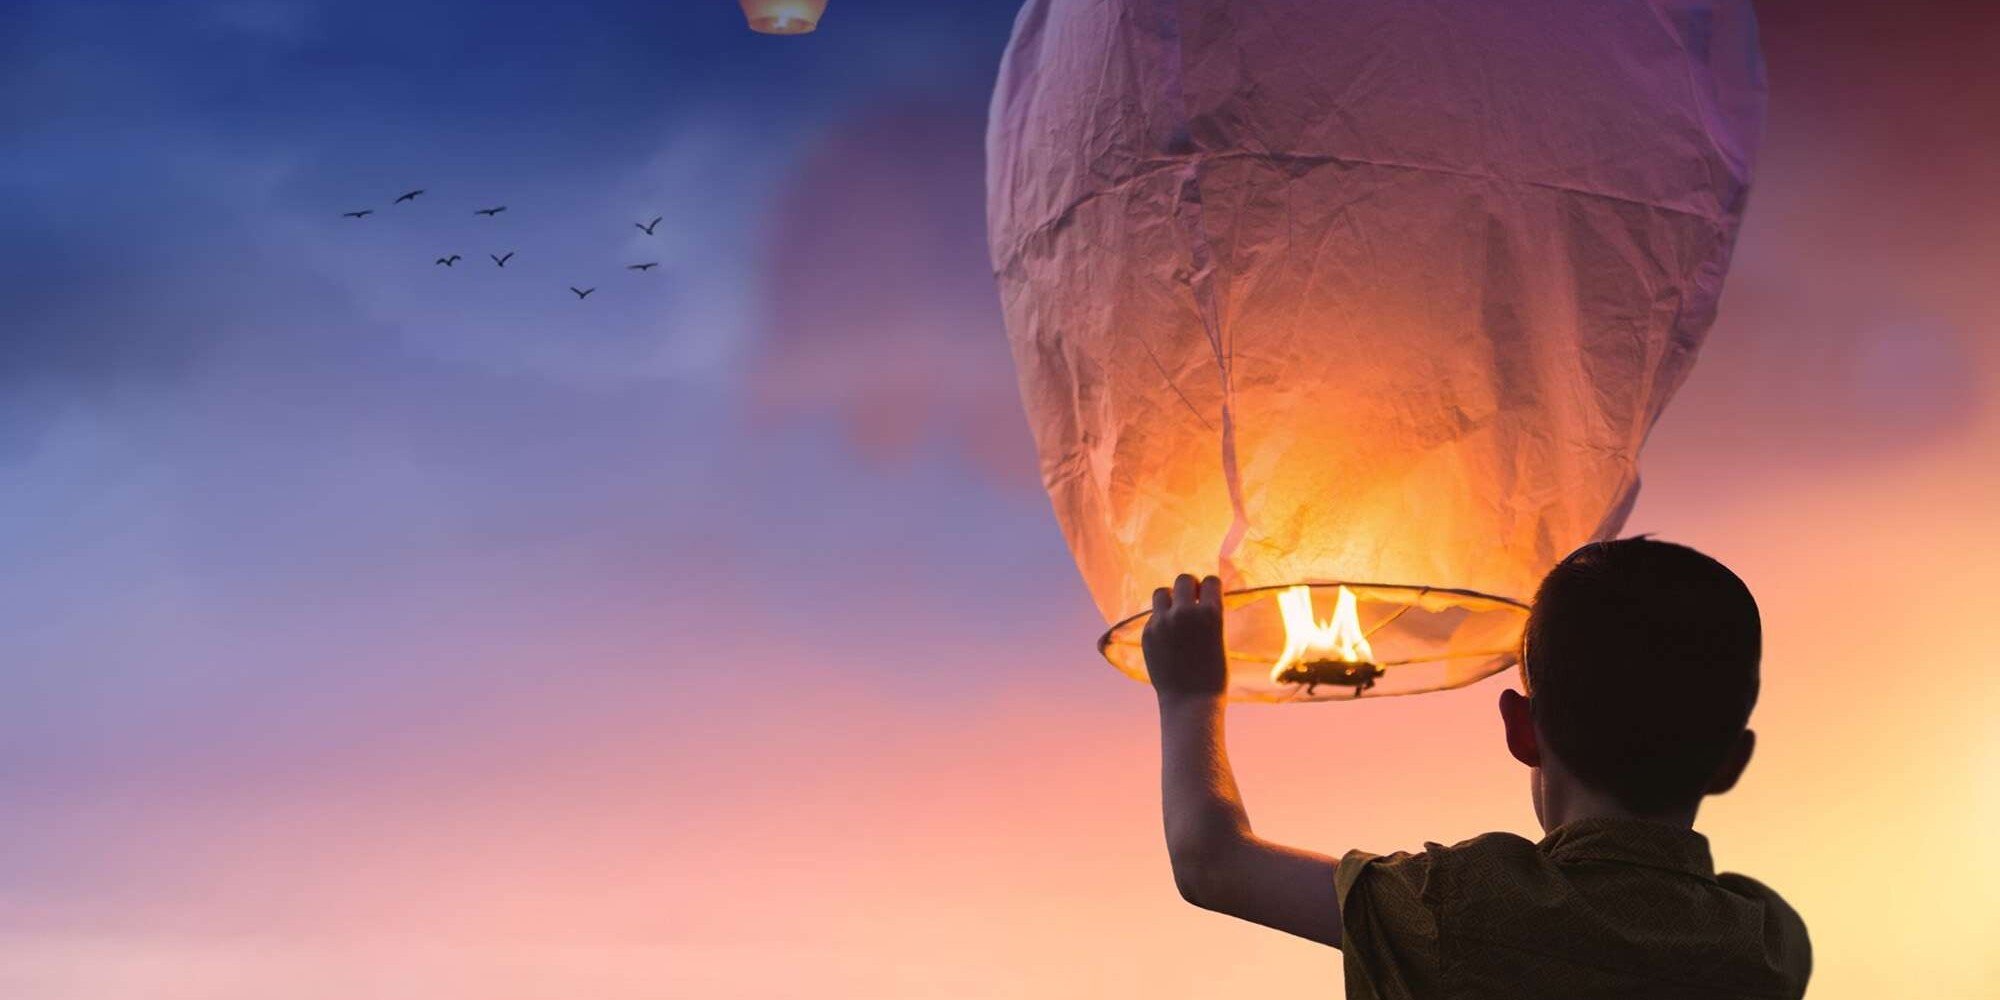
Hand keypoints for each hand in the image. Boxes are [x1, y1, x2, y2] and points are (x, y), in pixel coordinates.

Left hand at [1142, 573, 1227, 697]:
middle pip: (1183, 579)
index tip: (1208, 598)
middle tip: (1191, 603)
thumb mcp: (1218, 637)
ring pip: (1161, 592)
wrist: (1191, 701)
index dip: (1210, 589)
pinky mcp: (1147, 633)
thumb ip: (1206, 615)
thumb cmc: (1213, 673)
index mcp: (1211, 613)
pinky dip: (1160, 620)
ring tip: (1175, 614)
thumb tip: (1196, 595)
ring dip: (1170, 598)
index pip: (1210, 580)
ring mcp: (1163, 622)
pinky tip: (1168, 637)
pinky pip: (1153, 615)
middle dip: (1189, 588)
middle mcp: (1185, 612)